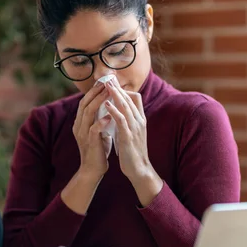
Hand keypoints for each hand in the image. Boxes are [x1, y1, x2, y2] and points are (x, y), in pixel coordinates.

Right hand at [73, 82, 112, 179]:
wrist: (93, 170)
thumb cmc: (98, 150)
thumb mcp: (98, 131)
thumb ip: (99, 119)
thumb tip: (109, 106)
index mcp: (80, 123)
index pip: (85, 102)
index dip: (93, 91)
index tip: (104, 82)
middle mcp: (79, 126)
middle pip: (85, 104)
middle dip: (96, 92)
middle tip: (106, 82)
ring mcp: (83, 134)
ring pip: (88, 113)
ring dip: (99, 102)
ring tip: (109, 93)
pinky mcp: (89, 143)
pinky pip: (94, 129)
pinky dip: (101, 122)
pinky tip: (110, 116)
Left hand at [104, 79, 162, 205]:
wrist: (139, 169)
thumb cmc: (133, 151)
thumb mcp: (131, 132)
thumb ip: (127, 121)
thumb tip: (119, 111)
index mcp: (140, 119)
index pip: (135, 98)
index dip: (124, 89)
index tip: (113, 83)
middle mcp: (139, 121)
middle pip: (129, 99)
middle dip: (118, 88)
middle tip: (108, 78)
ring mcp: (135, 128)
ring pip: (126, 106)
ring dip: (116, 95)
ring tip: (106, 85)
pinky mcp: (129, 136)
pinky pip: (121, 120)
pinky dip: (114, 111)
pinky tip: (106, 104)